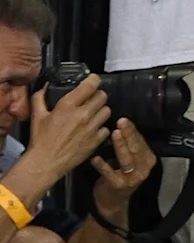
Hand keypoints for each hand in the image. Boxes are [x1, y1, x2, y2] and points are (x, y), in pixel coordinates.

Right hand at [18, 73, 116, 192]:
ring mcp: (92, 128)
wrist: (46, 162)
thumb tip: (45, 87)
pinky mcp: (97, 139)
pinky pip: (107, 128)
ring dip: (100, 111)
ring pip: (107, 110)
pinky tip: (91, 129)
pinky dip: (101, 127)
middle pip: (103, 96)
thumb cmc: (41, 140)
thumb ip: (40, 97)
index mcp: (68, 105)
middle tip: (90, 100)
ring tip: (91, 115)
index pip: (91, 84)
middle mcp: (83, 115)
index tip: (92, 81)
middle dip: (96, 96)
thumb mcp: (37, 115)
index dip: (93, 80)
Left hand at [88, 120, 154, 204]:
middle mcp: (143, 168)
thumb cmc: (119, 174)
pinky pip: (109, 173)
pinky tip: (95, 158)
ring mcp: (132, 178)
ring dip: (120, 146)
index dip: (133, 130)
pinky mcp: (118, 185)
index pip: (141, 142)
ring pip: (126, 159)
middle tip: (121, 121)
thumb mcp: (129, 160)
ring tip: (114, 133)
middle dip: (129, 134)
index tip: (124, 119)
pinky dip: (102, 165)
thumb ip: (128, 146)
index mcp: (147, 159)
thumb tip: (122, 124)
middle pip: (136, 149)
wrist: (112, 200)